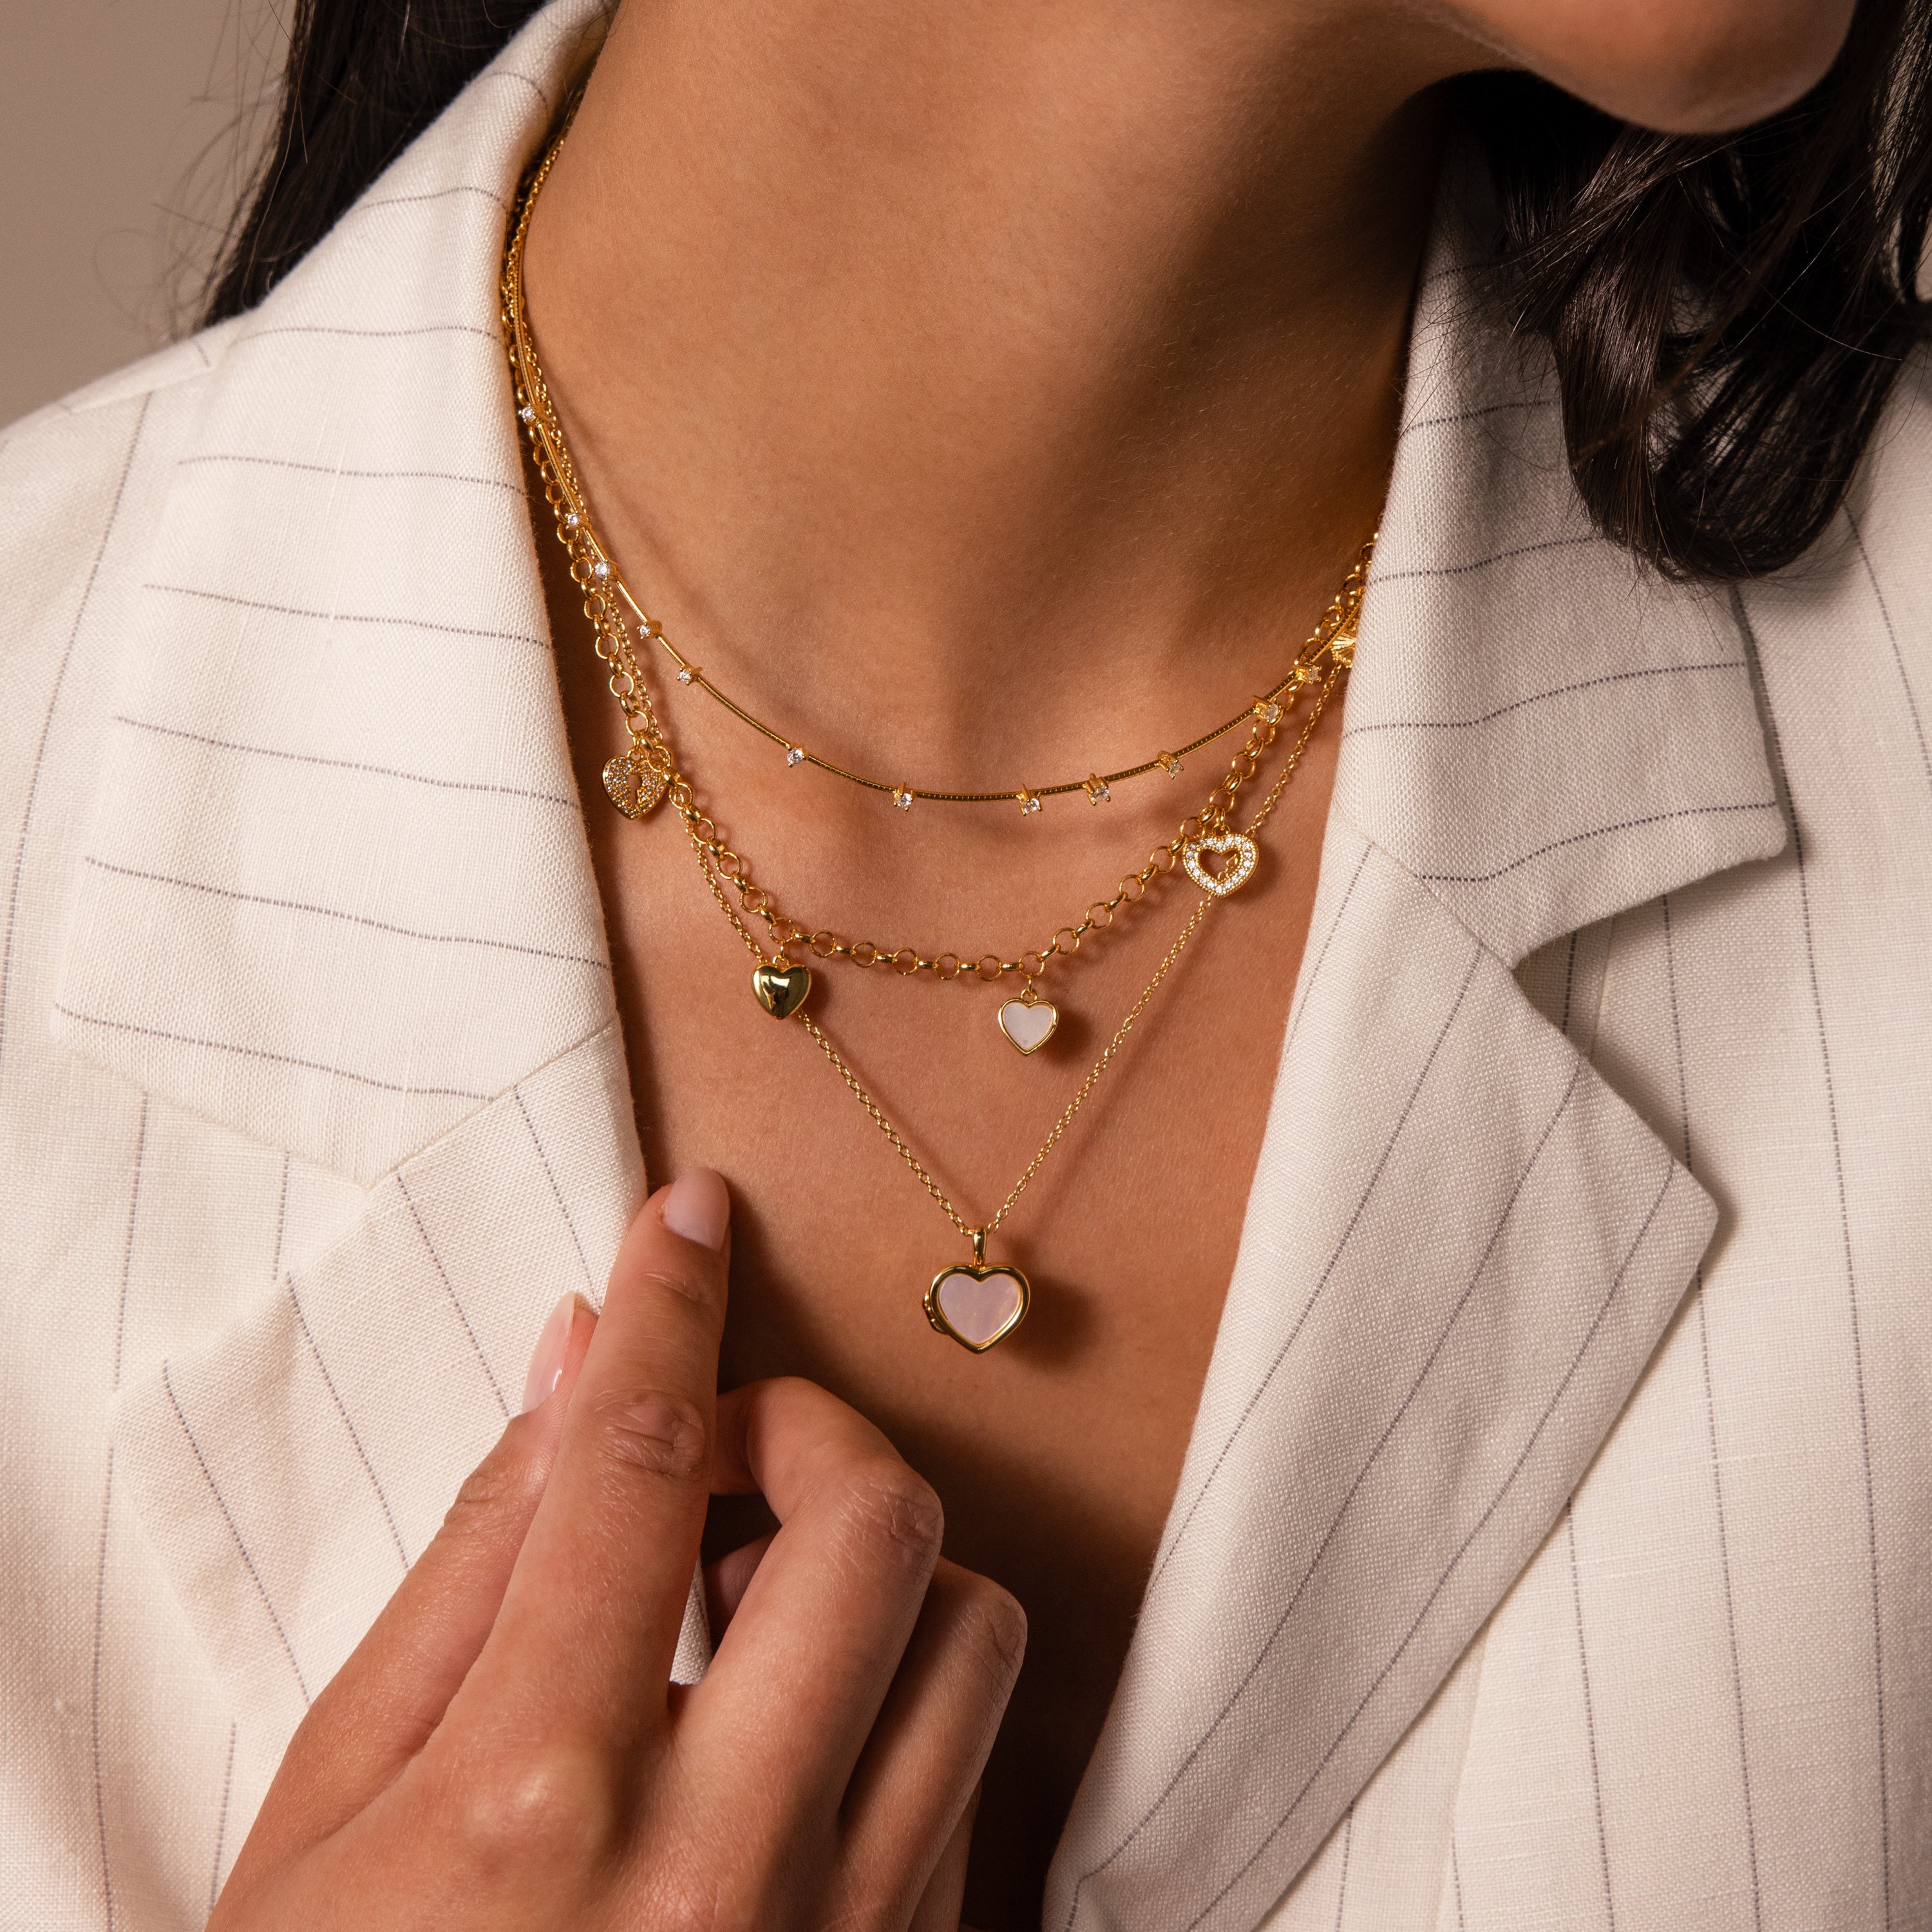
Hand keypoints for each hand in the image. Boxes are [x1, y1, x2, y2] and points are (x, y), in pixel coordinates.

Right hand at [210, 1171, 1025, 1930]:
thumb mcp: (325, 1812)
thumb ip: (465, 1571)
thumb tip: (572, 1368)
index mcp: (540, 1806)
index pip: (635, 1464)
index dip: (669, 1306)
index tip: (688, 1218)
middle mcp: (729, 1869)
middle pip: (872, 1522)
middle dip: (805, 1430)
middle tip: (717, 1454)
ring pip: (972, 1632)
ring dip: (877, 1567)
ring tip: (753, 1604)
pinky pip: (975, 1772)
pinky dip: (900, 1695)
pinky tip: (787, 1728)